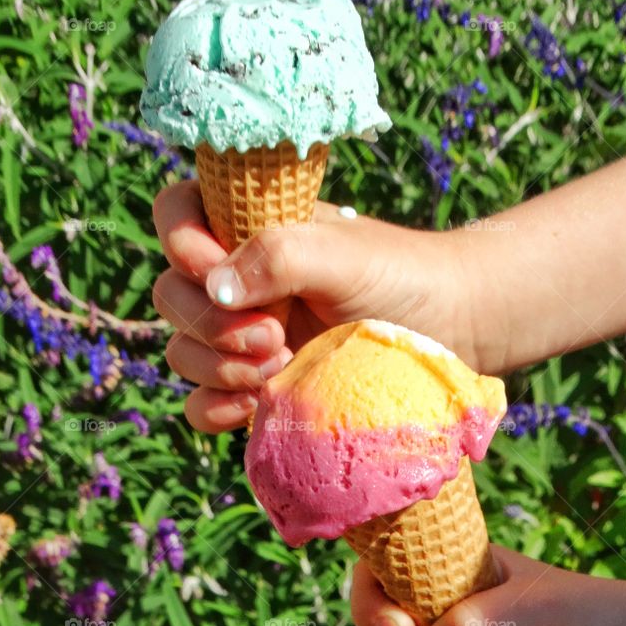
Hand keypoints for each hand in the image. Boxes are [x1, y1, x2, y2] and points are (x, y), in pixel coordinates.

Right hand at [151, 181, 478, 431]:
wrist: (454, 332)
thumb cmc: (404, 277)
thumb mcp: (344, 255)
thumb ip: (280, 255)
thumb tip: (215, 285)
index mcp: (250, 230)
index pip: (176, 217)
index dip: (182, 242)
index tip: (219, 269)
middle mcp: (240, 284)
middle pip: (171, 295)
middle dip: (209, 321)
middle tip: (274, 334)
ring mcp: (246, 341)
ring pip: (183, 352)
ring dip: (217, 365)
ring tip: (279, 364)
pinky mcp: (261, 392)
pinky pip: (203, 406)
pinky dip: (215, 408)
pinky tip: (256, 406)